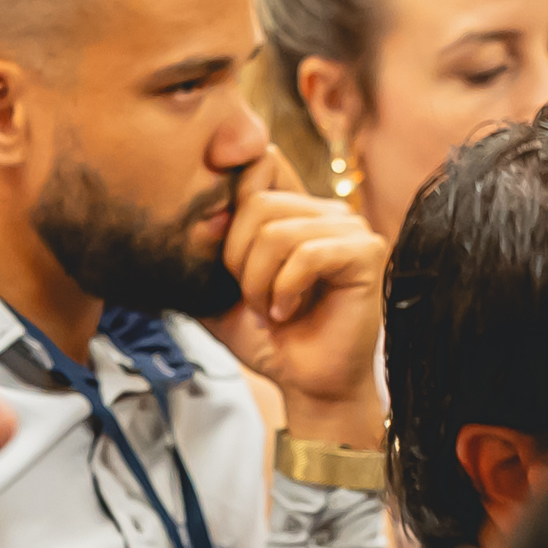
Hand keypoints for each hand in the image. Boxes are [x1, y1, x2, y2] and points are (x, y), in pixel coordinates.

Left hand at [216, 170, 387, 447]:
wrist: (306, 382)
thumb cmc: (268, 337)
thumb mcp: (218, 291)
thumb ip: (202, 250)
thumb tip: (181, 213)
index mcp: (294, 210)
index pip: (259, 165)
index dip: (231, 202)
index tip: (224, 257)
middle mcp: (325, 210)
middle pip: (258, 203)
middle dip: (239, 261)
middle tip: (252, 299)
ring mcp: (350, 228)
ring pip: (277, 232)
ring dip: (260, 282)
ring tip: (269, 310)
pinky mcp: (367, 252)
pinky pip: (307, 255)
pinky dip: (285, 290)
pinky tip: (287, 313)